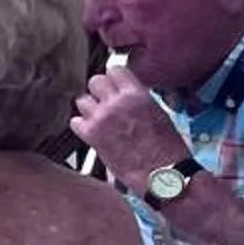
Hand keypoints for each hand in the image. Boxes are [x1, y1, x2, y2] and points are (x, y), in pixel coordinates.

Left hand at [73, 76, 188, 185]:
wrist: (163, 174)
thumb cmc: (168, 149)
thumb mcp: (159, 113)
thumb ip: (137, 100)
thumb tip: (124, 93)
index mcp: (137, 95)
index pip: (114, 70)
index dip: (114, 78)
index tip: (114, 84)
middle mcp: (116, 103)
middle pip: (94, 81)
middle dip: (100, 91)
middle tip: (106, 102)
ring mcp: (101, 118)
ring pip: (82, 100)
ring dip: (89, 108)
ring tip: (100, 119)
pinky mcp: (91, 135)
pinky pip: (75, 121)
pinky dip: (81, 126)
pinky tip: (92, 132)